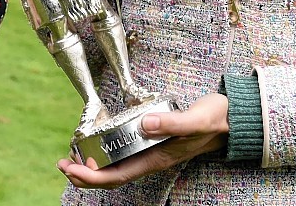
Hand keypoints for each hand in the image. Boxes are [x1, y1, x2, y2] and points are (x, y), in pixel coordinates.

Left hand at [57, 93, 228, 188]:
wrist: (233, 119)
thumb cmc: (215, 119)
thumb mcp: (196, 119)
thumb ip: (172, 123)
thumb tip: (144, 124)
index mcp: (158, 159)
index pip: (118, 176)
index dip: (92, 176)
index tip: (72, 168)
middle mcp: (153, 159)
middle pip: (112, 177)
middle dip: (85, 174)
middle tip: (62, 163)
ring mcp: (153, 153)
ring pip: (116, 168)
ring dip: (92, 166)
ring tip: (71, 157)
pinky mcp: (155, 142)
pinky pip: (125, 155)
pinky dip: (106, 153)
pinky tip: (97, 143)